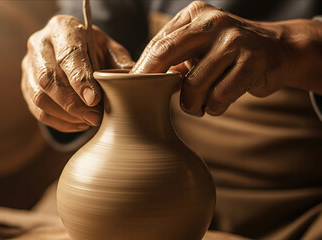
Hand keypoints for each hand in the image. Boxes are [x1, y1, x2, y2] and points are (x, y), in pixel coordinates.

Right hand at [22, 15, 133, 131]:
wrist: (70, 46)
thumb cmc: (91, 46)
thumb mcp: (108, 46)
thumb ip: (118, 62)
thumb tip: (130, 82)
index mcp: (62, 28)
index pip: (67, 56)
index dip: (80, 80)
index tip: (94, 100)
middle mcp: (39, 44)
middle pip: (48, 79)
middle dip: (72, 103)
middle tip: (95, 117)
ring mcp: (28, 65)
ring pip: (39, 97)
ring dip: (65, 115)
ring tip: (88, 121)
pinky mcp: (25, 84)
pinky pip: (37, 109)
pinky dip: (59, 122)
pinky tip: (78, 124)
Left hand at [132, 1, 321, 115]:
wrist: (278, 49)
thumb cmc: (226, 52)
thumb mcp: (198, 46)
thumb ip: (173, 57)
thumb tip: (138, 79)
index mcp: (195, 15)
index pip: (159, 43)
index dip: (143, 68)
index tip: (131, 87)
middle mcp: (213, 22)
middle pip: (167, 53)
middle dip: (152, 80)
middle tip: (148, 98)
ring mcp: (235, 40)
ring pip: (194, 84)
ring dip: (191, 105)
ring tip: (197, 107)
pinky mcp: (254, 60)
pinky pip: (219, 96)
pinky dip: (214, 107)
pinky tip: (217, 104)